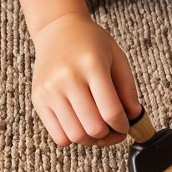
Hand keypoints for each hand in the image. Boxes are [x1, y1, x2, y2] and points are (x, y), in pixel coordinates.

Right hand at [31, 12, 141, 146]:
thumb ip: (128, 88)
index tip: (125, 126)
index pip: (110, 111)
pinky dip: (73, 139)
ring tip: (99, 130)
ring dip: (92, 140)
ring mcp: (50, 90)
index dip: (123, 126)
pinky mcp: (38, 100)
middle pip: (93, 128)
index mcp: (91, 65)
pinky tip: (81, 126)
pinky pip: (58, 136)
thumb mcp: (117, 57)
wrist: (57, 30)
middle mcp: (67, 78)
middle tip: (115, 131)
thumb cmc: (91, 44)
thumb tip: (133, 117)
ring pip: (76, 136)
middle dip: (109, 136)